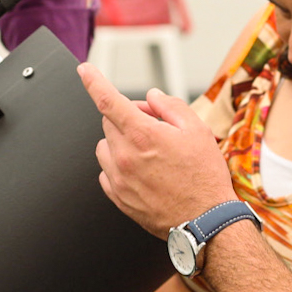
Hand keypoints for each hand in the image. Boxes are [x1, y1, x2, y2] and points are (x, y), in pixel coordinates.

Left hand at [79, 64, 236, 237]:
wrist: (206, 221)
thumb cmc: (205, 177)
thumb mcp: (198, 130)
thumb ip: (171, 106)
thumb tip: (153, 96)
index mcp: (143, 135)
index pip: (108, 100)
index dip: (93, 81)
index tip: (85, 70)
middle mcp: (125, 156)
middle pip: (109, 122)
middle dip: (128, 117)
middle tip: (154, 127)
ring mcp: (119, 179)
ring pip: (104, 147)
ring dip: (120, 142)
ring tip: (147, 152)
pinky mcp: (119, 198)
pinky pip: (106, 172)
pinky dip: (118, 166)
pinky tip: (141, 171)